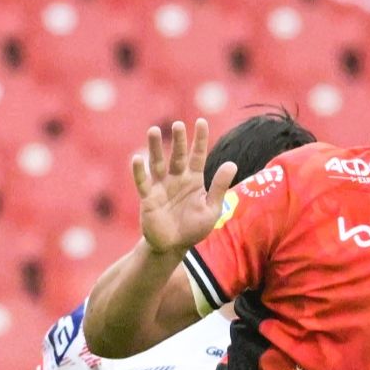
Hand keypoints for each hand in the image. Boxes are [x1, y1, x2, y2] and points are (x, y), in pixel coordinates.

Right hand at [132, 119, 236, 254]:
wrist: (173, 247)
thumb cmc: (194, 228)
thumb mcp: (212, 208)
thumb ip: (219, 187)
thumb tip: (232, 164)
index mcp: (194, 180)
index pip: (198, 155)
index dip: (200, 139)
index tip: (202, 122)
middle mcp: (176, 179)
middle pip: (177, 155)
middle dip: (178, 140)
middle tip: (178, 124)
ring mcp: (161, 186)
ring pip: (158, 162)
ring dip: (156, 147)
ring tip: (154, 130)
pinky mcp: (148, 198)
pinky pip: (143, 182)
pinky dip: (139, 171)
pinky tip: (138, 158)